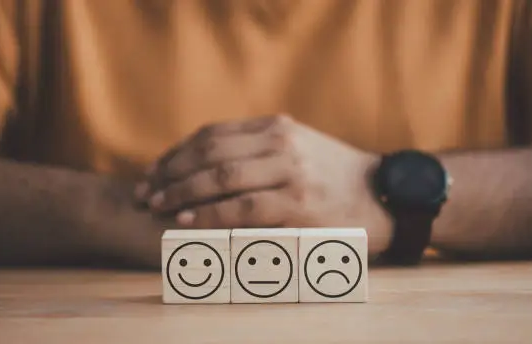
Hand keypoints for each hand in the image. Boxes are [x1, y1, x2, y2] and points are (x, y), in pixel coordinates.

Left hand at [136, 114, 391, 252]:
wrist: (384, 196)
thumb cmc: (335, 176)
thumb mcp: (298, 147)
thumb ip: (259, 149)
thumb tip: (209, 165)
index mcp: (277, 127)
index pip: (213, 134)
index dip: (177, 153)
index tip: (155, 170)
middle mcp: (281, 142)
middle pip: (210, 152)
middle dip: (171, 172)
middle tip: (146, 191)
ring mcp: (290, 171)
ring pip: (221, 176)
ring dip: (182, 192)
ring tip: (158, 205)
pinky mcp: (298, 203)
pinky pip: (242, 207)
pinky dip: (210, 213)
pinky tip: (188, 219)